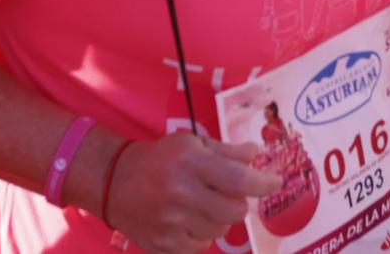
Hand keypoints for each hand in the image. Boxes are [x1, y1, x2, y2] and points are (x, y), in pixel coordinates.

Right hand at [108, 134, 280, 253]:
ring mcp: (172, 223)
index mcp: (190, 163)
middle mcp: (181, 194)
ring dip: (219, 217)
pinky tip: (189, 218)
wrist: (114, 183)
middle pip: (236, 210)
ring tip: (202, 204)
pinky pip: (203, 245)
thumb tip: (255, 154)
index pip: (238, 178)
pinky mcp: (165, 245)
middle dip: (238, 200)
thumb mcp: (191, 144)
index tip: (275, 181)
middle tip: (227, 192)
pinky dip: (203, 233)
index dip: (262, 182)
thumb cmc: (160, 159)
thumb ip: (226, 151)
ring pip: (221, 229)